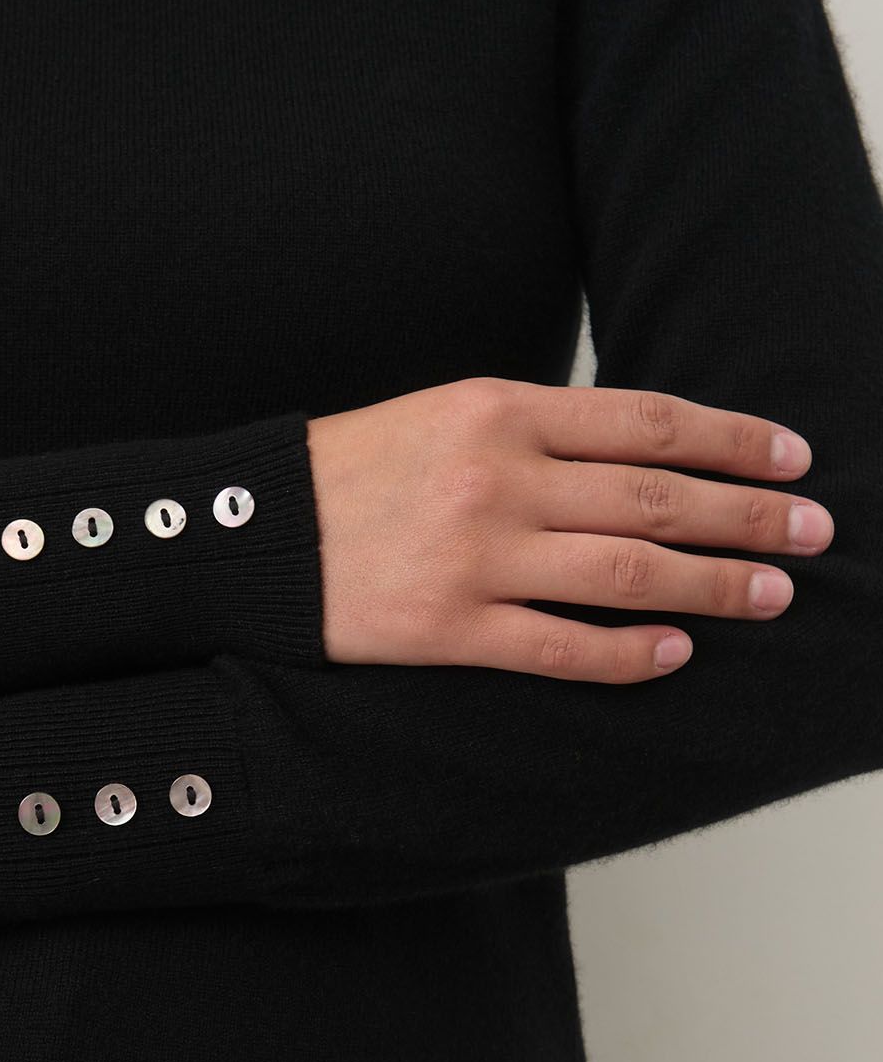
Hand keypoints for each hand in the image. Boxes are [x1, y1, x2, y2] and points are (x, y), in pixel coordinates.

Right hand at [305, 377, 834, 682]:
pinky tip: (676, 652)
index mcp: (499, 409)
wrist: (247, 533)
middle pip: (658, 497)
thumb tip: (639, 452)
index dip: (733, 440)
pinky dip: (628, 652)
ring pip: (629, 573)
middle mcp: (498, 478)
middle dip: (751, 515)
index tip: (792, 457)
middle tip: (814, 531)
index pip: (648, 422)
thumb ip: (535, 428)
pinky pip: (561, 647)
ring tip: (772, 593)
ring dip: (715, 584)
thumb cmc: (348, 471)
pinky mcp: (449, 629)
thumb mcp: (442, 414)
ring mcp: (476, 557)